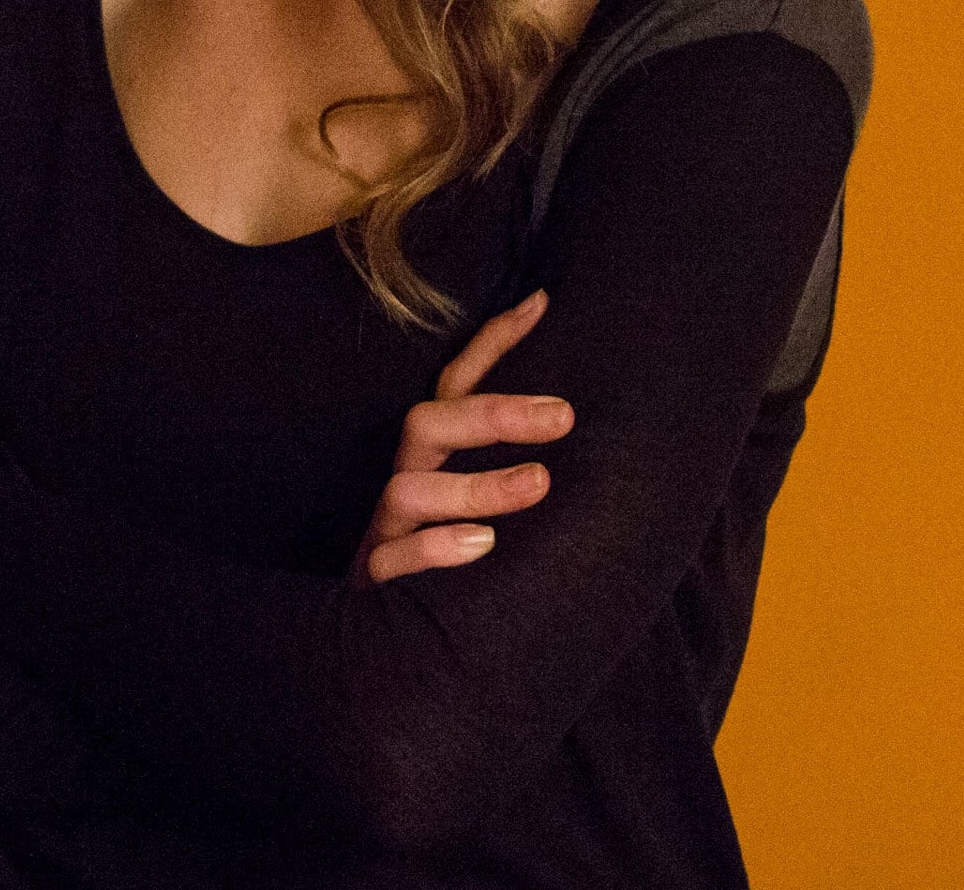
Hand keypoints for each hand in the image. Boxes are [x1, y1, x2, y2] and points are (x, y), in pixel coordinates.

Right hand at [352, 289, 574, 583]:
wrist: (393, 658)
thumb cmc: (460, 574)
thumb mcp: (488, 512)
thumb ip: (524, 470)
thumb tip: (587, 413)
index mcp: (434, 460)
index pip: (455, 386)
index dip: (493, 344)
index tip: (542, 305)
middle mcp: (406, 485)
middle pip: (429, 422)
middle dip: (493, 413)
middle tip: (563, 415)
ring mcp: (387, 533)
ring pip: (410, 489)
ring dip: (477, 485)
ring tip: (539, 484)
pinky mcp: (376, 582)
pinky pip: (394, 559)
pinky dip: (437, 548)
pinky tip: (484, 548)